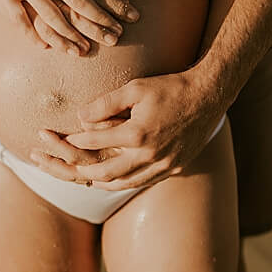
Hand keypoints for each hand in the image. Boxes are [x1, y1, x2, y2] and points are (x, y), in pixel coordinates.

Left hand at [28, 69, 222, 189]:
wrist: (207, 97)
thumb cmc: (168, 88)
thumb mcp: (134, 89)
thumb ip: (105, 103)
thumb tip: (80, 116)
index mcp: (138, 134)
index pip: (98, 141)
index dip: (78, 140)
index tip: (64, 139)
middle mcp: (151, 155)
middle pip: (110, 172)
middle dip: (86, 171)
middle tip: (69, 168)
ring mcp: (165, 165)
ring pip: (128, 183)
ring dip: (106, 183)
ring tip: (88, 179)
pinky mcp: (175, 168)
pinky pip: (145, 181)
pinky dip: (127, 182)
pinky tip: (118, 179)